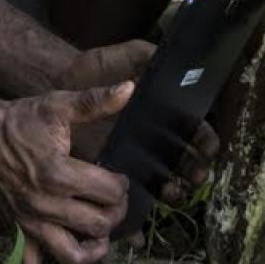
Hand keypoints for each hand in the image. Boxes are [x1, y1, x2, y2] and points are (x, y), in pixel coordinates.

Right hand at [0, 84, 135, 263]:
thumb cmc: (16, 122)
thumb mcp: (56, 105)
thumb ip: (95, 101)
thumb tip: (129, 89)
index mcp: (59, 173)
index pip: (110, 192)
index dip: (122, 185)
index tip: (118, 178)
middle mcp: (45, 204)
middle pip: (99, 224)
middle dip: (115, 213)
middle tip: (112, 200)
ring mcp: (30, 222)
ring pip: (74, 255)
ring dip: (95, 249)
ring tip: (100, 234)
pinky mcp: (17, 231)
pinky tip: (70, 260)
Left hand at [55, 41, 220, 206]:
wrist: (57, 88)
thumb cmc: (91, 71)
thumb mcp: (117, 57)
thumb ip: (141, 55)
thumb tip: (165, 60)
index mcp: (161, 109)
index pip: (192, 127)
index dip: (203, 138)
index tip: (208, 147)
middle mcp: (153, 135)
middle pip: (184, 156)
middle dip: (194, 166)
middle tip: (196, 175)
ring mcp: (135, 154)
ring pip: (163, 177)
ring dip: (174, 187)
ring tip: (172, 191)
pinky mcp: (113, 169)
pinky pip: (133, 189)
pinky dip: (141, 202)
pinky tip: (145, 208)